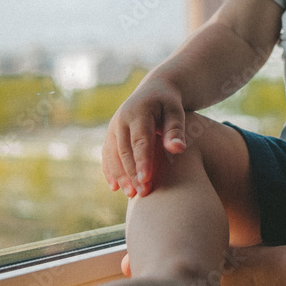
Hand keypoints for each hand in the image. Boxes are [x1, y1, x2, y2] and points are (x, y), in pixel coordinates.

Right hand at [102, 76, 186, 197]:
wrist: (154, 90)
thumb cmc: (169, 103)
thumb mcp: (176, 111)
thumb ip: (175, 129)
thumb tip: (177, 149)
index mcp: (138, 111)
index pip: (140, 140)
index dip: (142, 161)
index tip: (146, 180)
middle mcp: (121, 119)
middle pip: (124, 150)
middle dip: (131, 173)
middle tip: (143, 193)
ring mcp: (113, 127)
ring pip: (112, 155)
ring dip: (120, 176)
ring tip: (132, 195)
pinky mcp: (110, 135)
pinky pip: (107, 155)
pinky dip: (110, 171)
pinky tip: (116, 188)